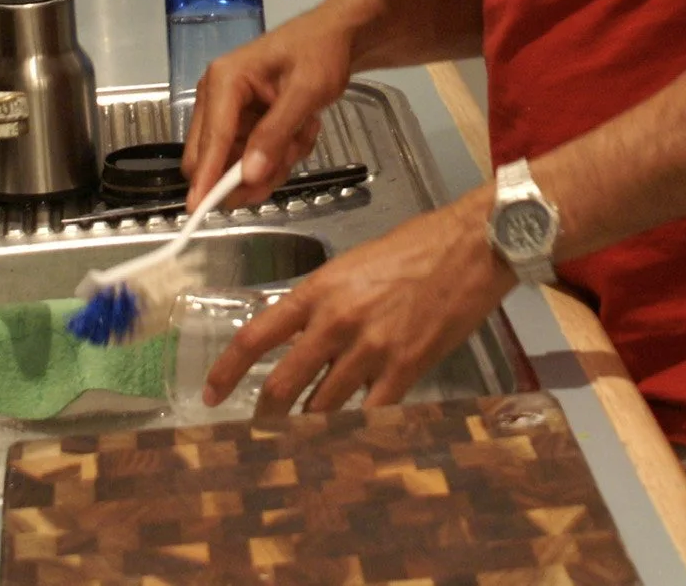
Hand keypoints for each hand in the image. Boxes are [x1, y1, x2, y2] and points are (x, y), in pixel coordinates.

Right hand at [182, 0, 370, 209]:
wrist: (336, 37)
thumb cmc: (321, 53)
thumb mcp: (306, 92)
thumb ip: (276, 134)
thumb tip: (249, 175)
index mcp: (224, 81)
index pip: (213, 138)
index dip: (208, 176)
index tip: (199, 209)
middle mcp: (216, 97)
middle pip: (214, 157)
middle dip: (252, 169)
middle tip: (288, 161)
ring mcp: (229, 112)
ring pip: (237, 164)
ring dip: (274, 160)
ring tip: (303, 132)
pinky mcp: (243, 123)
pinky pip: (253, 158)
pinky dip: (279, 154)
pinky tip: (299, 130)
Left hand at [204, 191, 514, 415]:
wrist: (472, 245)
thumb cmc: (418, 247)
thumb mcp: (353, 265)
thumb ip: (324, 301)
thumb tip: (303, 334)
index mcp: (319, 290)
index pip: (256, 336)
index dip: (227, 371)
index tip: (213, 392)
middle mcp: (337, 321)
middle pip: (282, 384)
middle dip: (266, 413)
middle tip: (259, 428)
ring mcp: (370, 349)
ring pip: (322, 406)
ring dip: (308, 426)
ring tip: (303, 437)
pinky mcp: (405, 369)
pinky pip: (370, 414)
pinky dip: (356, 430)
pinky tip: (349, 439)